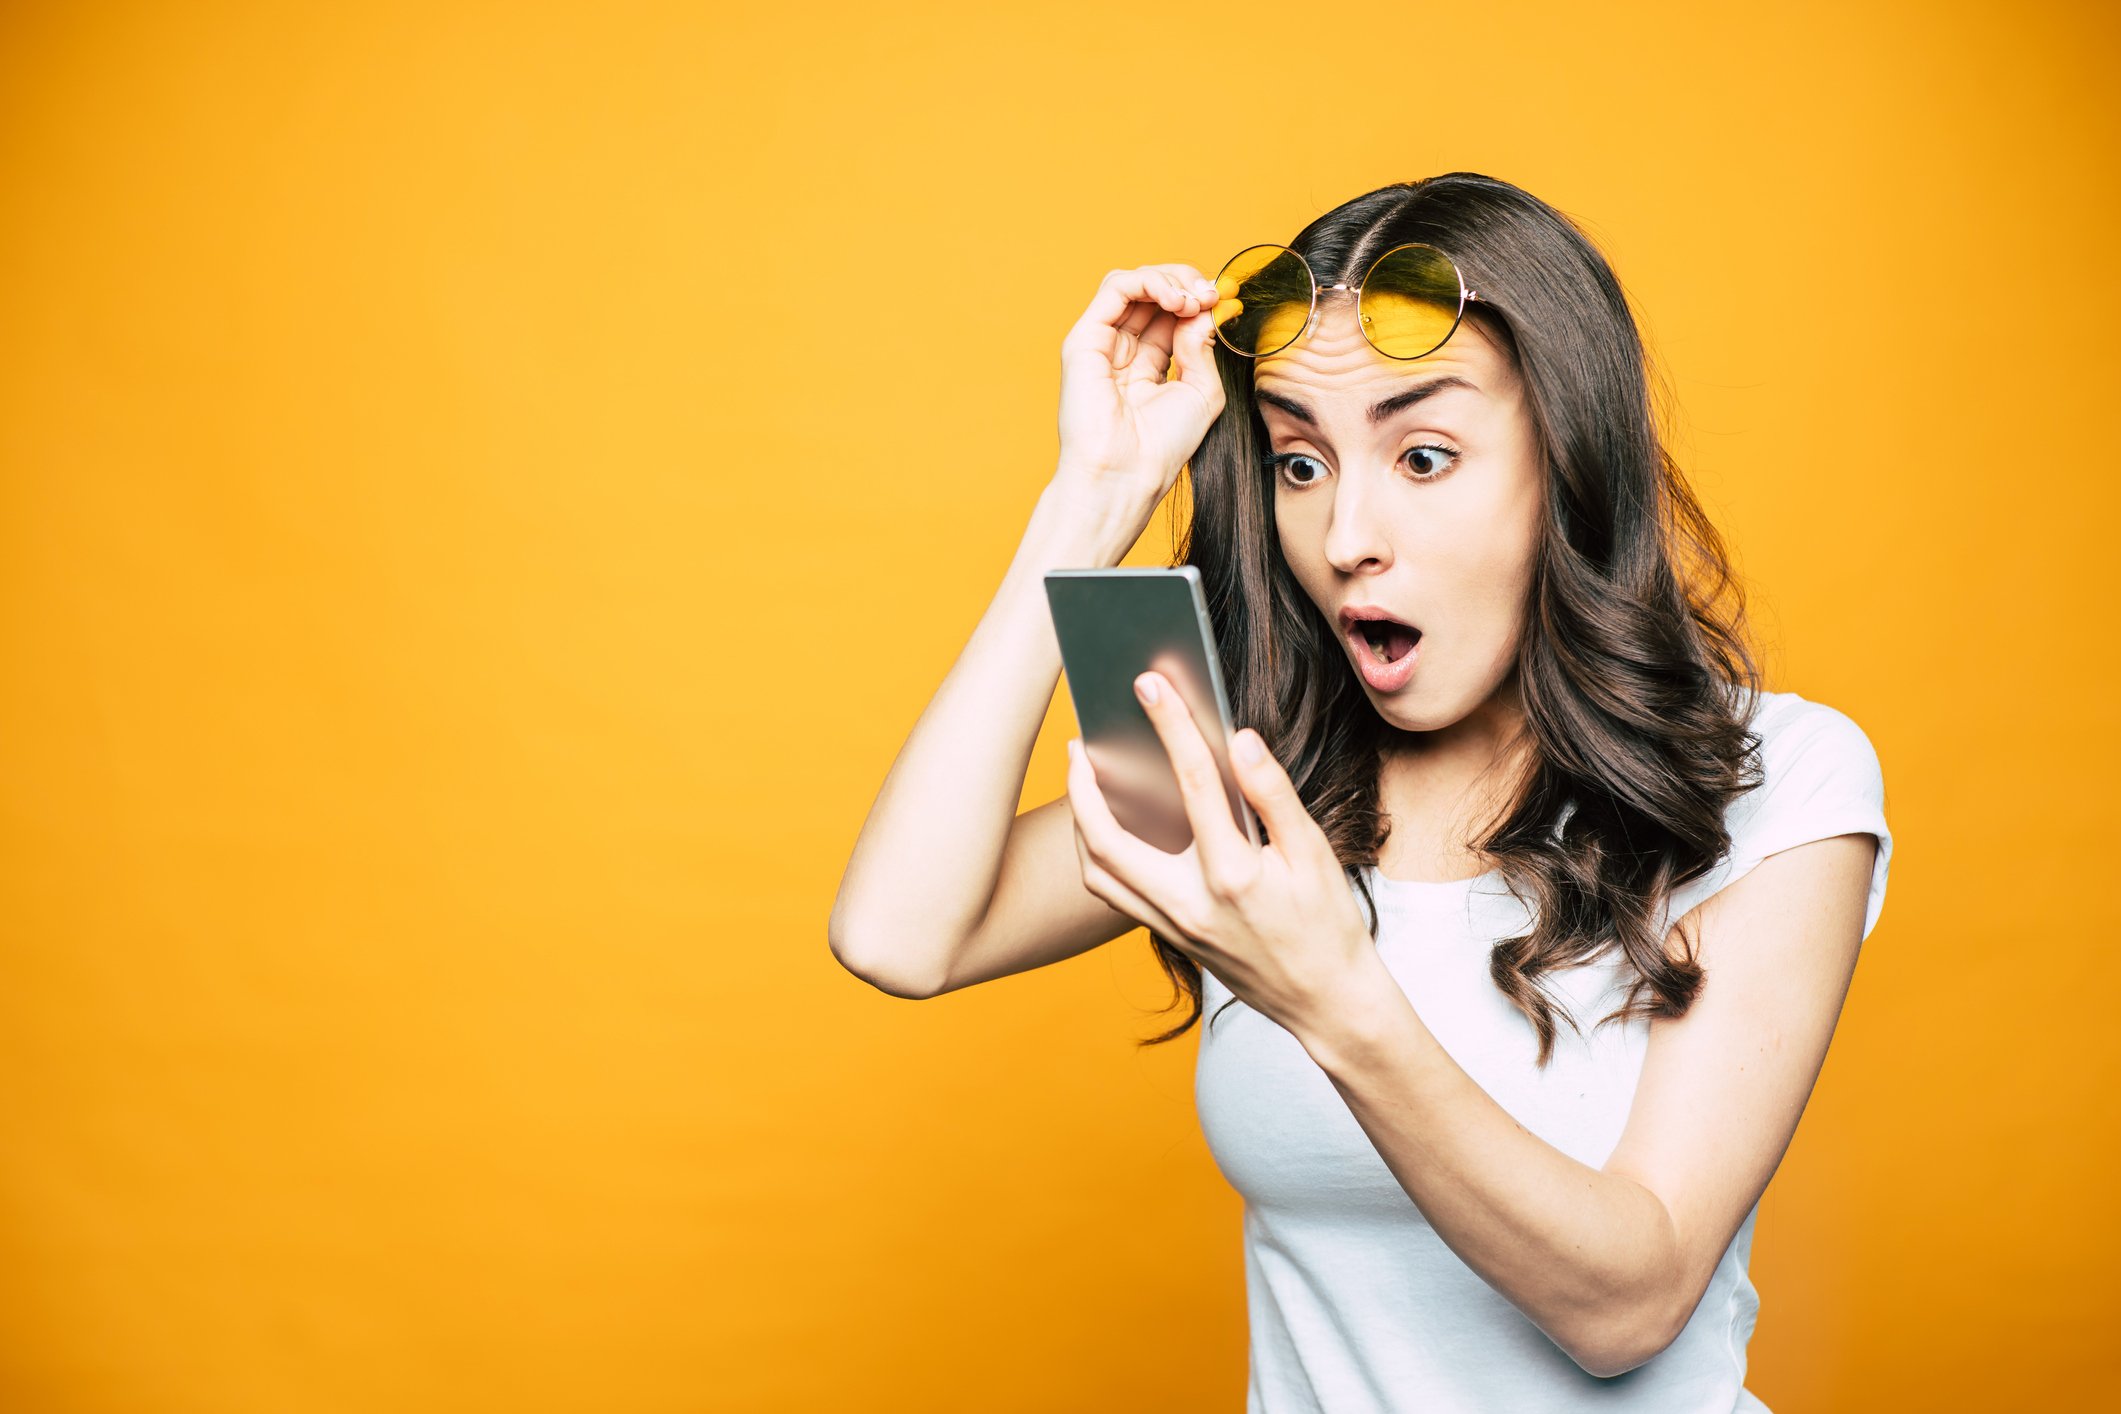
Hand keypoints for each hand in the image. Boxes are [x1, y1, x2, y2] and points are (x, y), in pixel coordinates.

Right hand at [1053, 264, 1227, 519]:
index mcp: (1149, 364)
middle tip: (1210, 296)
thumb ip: (1202, 346)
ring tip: (1192, 300)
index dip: (1199, 300)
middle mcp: (1123, 350)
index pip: (1172, 313)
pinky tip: (1174, 300)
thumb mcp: (1202, 391)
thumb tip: (1203, 309)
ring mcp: (1102, 342)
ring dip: (1170, 280)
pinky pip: (1115, 287)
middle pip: (1153, 292)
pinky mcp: (1085, 339)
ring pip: (1134, 283)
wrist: (1127, 475)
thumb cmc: (1161, 447)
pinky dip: (1148, 281)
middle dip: (1188, 284)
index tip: (1224, 304)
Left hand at [1063, 670, 1377, 1039]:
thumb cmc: (1327, 926)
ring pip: (1097, 874)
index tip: (1152, 685)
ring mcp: (1174, 926)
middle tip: (1078, 744)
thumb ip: (1272, 795)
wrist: (1327, 1003)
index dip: (1171, 724)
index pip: (1193, 782)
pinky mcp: (1169, 939)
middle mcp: (1191, 903)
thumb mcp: (1314, 854)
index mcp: (1233, 874)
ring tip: (1082, 781)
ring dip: (1080, 824)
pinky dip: (1098, 857)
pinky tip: (1106, 828)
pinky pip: (1113, 896)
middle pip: (1107, 839)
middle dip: (1083, 786)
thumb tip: (1240, 741)